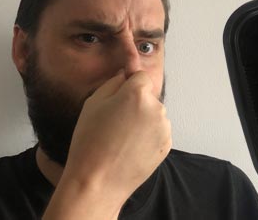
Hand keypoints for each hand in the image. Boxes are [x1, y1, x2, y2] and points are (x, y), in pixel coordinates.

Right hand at [44, 70, 171, 218]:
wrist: (98, 182)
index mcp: (138, 94)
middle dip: (136, 103)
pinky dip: (147, 136)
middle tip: (115, 122)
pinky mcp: (167, 146)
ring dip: (143, 120)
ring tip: (121, 138)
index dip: (128, 86)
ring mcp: (165, 128)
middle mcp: (157, 108)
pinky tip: (130, 148)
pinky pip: (158, 132)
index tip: (117, 99)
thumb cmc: (90, 141)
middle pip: (148, 96)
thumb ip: (113, 83)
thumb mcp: (92, 103)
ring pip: (153, 114)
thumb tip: (125, 75)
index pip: (140, 77)